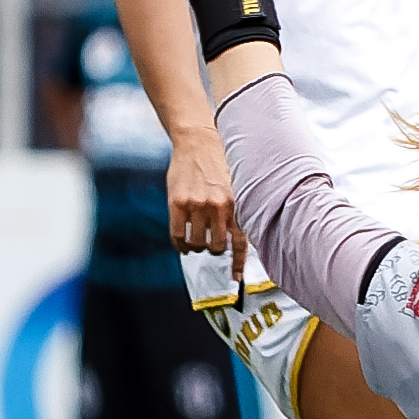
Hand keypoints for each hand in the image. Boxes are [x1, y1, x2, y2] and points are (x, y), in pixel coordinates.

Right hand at [167, 126, 242, 266]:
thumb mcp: (236, 186)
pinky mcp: (178, 203)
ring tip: (196, 239)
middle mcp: (219, 206)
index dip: (238, 264)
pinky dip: (180, 244)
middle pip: (217, 247)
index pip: (241, 243)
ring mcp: (198, 205)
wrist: (198, 140)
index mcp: (237, 204)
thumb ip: (238, 211)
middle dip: (214, 250)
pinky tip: (183, 242)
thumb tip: (240, 240)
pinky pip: (178, 236)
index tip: (236, 278)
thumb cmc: (219, 162)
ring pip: (197, 244)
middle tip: (210, 244)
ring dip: (196, 247)